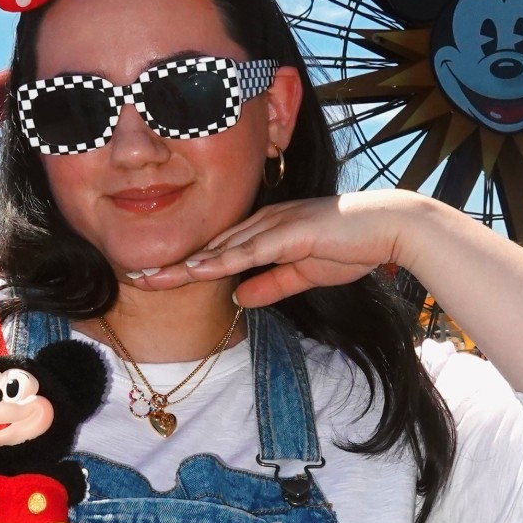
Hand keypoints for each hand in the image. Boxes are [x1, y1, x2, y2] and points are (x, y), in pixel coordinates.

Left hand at [130, 191, 427, 307]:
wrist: (389, 228)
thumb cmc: (351, 246)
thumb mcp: (303, 274)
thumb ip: (270, 285)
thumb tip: (239, 300)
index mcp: (265, 231)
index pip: (217, 252)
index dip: (185, 266)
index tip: (154, 278)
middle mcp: (263, 222)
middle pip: (209, 248)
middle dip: (171, 264)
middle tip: (134, 276)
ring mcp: (275, 224)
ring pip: (221, 248)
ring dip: (185, 263)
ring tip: (150, 276)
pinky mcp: (290, 232)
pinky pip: (250, 249)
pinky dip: (221, 260)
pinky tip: (197, 268)